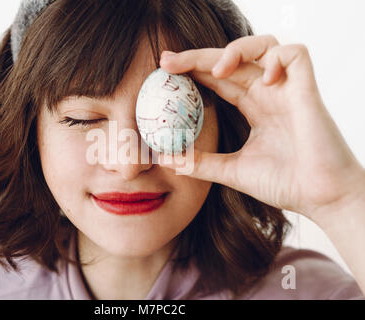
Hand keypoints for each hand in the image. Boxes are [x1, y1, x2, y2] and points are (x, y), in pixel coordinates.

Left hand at [158, 34, 364, 222]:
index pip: (218, 79)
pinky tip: (265, 78)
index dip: (193, 71)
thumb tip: (166, 159)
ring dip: (236, 50)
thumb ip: (201, 163)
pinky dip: (277, 59)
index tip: (164, 72)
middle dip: (198, 57)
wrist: (320, 200)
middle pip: (231, 60)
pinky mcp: (307, 91)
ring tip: (217, 71)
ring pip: (264, 46)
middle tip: (168, 61)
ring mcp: (287, 90)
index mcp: (253, 107)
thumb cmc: (285, 183)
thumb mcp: (232, 171)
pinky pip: (295, 55)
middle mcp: (268, 93)